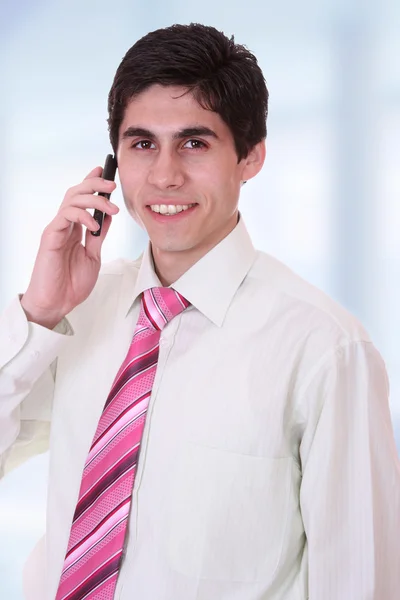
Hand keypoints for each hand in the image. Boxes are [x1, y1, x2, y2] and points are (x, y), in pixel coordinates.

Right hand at [21, 166, 118, 328]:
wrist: (57, 303)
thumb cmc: (71, 284)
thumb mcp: (93, 256)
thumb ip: (98, 236)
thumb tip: (108, 217)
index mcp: (74, 229)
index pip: (82, 199)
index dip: (92, 183)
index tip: (108, 173)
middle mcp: (64, 226)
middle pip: (76, 193)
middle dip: (95, 184)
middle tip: (113, 184)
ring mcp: (57, 230)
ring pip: (71, 200)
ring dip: (93, 199)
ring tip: (111, 206)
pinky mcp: (50, 237)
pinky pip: (65, 216)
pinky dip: (82, 216)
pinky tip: (94, 225)